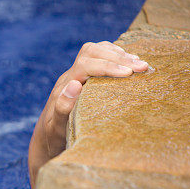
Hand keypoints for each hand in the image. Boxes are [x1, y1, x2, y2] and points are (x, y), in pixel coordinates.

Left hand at [27, 41, 149, 187]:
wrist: (46, 138)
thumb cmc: (53, 137)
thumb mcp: (56, 128)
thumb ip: (62, 108)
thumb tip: (74, 84)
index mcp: (63, 87)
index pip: (85, 65)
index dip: (108, 66)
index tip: (129, 73)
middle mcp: (69, 77)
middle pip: (91, 52)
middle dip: (118, 57)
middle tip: (143, 66)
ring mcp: (75, 75)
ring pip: (95, 50)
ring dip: (118, 54)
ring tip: (140, 64)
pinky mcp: (82, 77)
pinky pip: (98, 56)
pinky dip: (115, 55)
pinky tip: (129, 62)